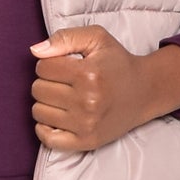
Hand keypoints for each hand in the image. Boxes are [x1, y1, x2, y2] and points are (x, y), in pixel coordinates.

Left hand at [29, 24, 179, 152]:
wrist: (144, 92)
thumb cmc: (117, 63)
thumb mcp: (97, 38)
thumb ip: (65, 37)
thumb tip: (35, 51)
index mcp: (89, 73)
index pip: (42, 67)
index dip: (49, 63)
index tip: (64, 65)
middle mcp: (87, 101)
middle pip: (38, 90)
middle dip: (47, 82)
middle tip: (65, 82)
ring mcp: (86, 124)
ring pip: (39, 112)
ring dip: (46, 103)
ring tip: (64, 97)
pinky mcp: (86, 141)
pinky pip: (48, 139)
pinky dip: (45, 128)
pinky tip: (57, 117)